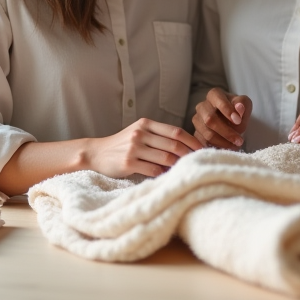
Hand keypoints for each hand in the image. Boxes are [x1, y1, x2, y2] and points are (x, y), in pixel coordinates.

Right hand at [84, 118, 202, 177]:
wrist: (97, 152)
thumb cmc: (123, 144)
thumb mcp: (139, 132)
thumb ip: (159, 135)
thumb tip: (186, 146)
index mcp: (146, 124)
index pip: (176, 131)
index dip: (192, 141)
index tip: (202, 149)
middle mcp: (140, 134)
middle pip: (174, 144)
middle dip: (189, 154)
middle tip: (198, 162)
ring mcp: (134, 148)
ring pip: (166, 158)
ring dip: (177, 165)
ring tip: (185, 170)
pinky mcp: (128, 163)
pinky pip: (153, 170)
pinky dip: (163, 173)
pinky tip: (168, 176)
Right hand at [192, 87, 251, 149]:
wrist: (229, 119)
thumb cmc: (236, 109)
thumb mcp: (244, 103)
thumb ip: (242, 104)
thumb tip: (239, 108)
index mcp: (214, 95)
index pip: (218, 101)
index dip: (227, 111)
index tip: (238, 121)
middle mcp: (202, 106)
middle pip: (210, 119)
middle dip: (226, 132)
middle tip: (239, 140)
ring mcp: (197, 121)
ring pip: (207, 134)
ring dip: (223, 142)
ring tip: (236, 146)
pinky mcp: (196, 134)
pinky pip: (203, 143)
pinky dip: (216, 148)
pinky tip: (227, 149)